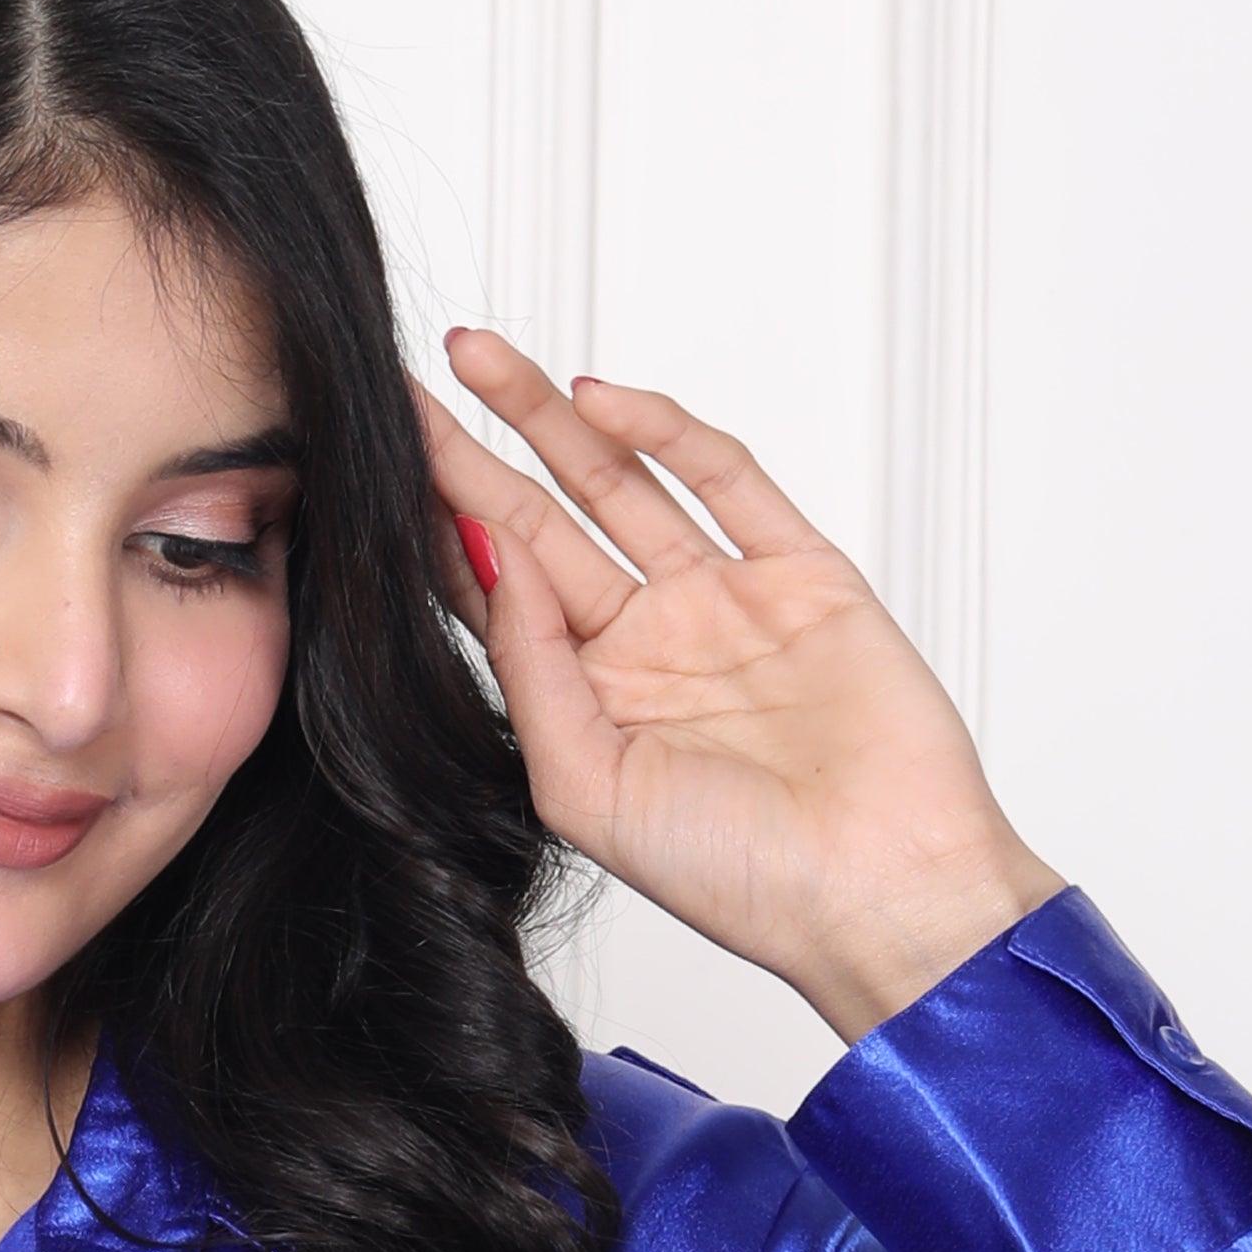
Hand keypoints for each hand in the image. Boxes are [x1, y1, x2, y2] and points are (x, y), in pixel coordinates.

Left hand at [415, 336, 1055, 1047]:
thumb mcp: (588, 788)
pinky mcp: (802, 572)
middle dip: (472, 452)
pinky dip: (663, 432)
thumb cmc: (741, 878)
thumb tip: (491, 557)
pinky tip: (596, 400)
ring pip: (619, 484)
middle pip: (540, 522)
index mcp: (592, 704)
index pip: (494, 596)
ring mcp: (724, 602)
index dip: (433, 529)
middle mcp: (650, 647)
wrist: (879, 894)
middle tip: (408, 386)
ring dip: (548, 418)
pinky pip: (725, 480)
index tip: (372, 467)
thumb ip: (531, 671)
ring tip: (478, 357)